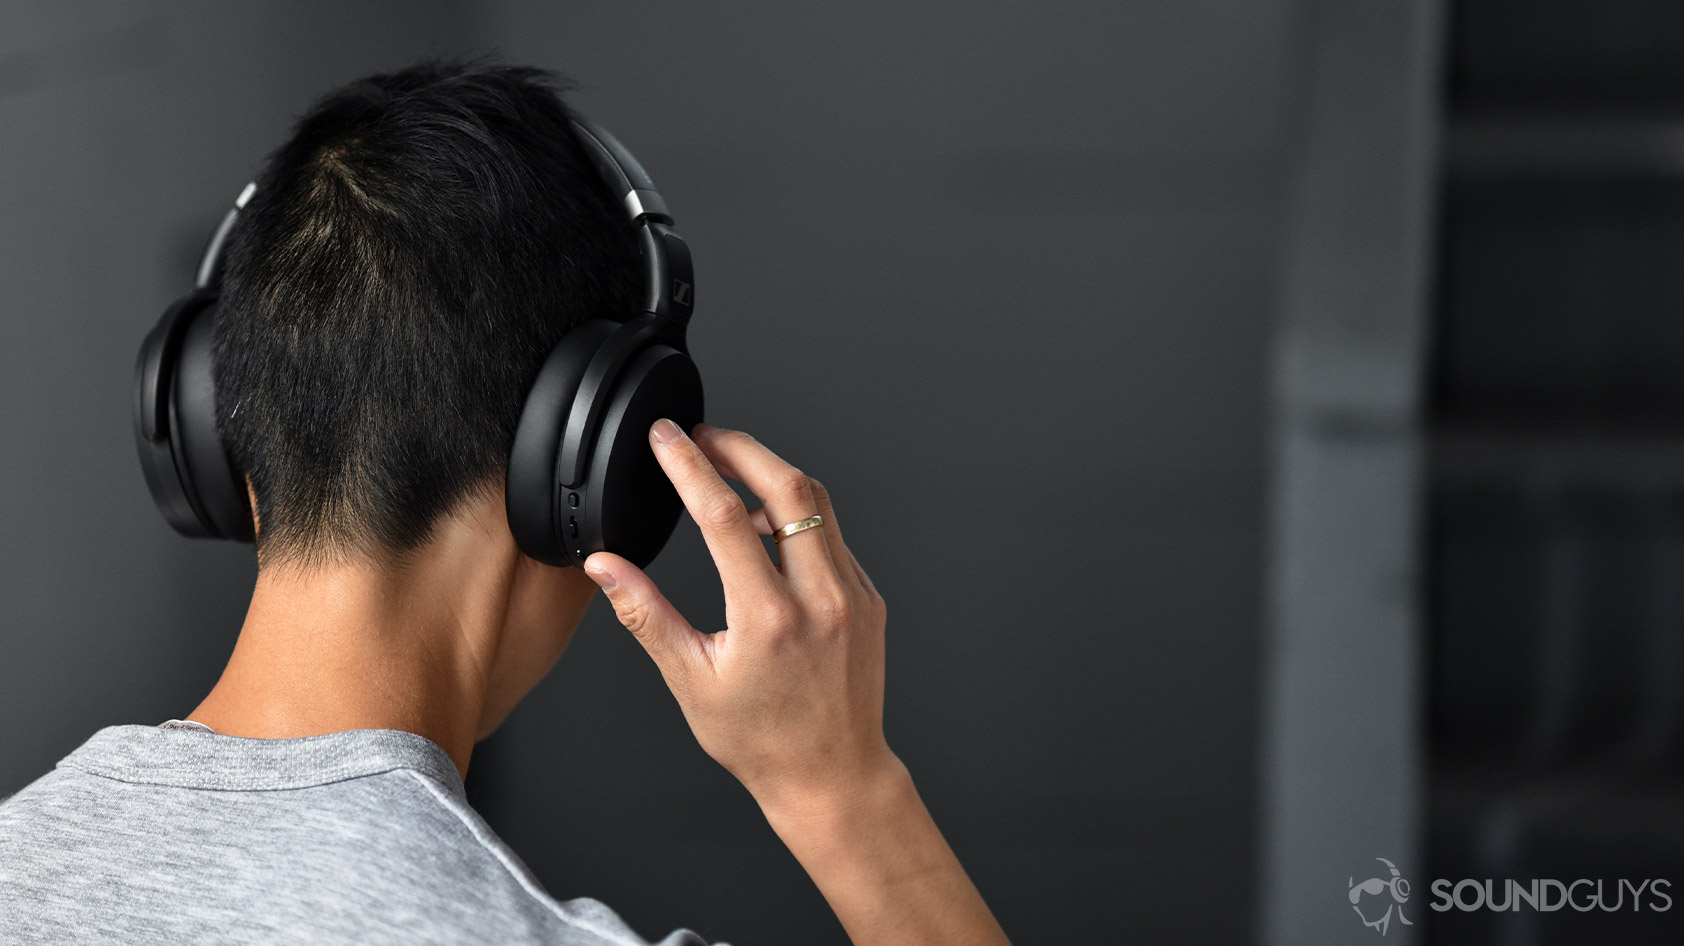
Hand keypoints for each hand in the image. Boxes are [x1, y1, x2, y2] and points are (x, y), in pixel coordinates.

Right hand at [582, 419, 895, 812]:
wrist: (833, 775)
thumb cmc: (760, 740)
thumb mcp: (691, 679)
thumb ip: (645, 614)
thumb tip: (603, 566)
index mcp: (768, 618)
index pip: (722, 516)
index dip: (689, 465)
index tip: (667, 438)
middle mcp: (820, 598)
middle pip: (787, 485)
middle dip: (740, 447)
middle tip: (702, 436)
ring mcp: (852, 595)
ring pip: (817, 503)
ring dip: (771, 474)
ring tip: (727, 474)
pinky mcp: (868, 598)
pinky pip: (832, 535)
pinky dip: (796, 515)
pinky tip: (764, 525)